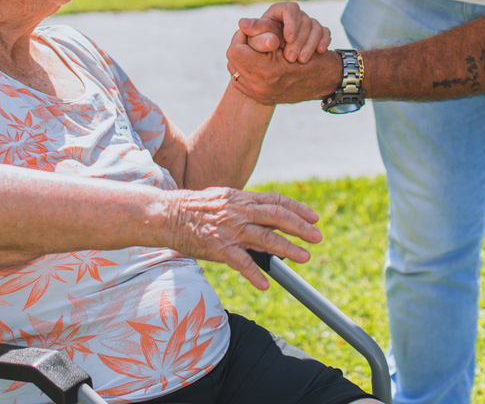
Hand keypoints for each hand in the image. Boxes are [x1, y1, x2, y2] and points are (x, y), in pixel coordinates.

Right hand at [165, 187, 321, 289]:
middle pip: (276, 217)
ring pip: (265, 238)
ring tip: (304, 257)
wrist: (166, 214)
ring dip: (287, 249)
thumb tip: (264, 218)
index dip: (297, 209)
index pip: (276, 201)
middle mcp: (238, 212)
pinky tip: (266, 284)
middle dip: (300, 227)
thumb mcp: (222, 199)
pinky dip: (254, 274)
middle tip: (318, 237)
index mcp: (241, 199)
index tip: (314, 217)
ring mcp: (229, 229)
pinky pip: (241, 262)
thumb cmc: (193, 209)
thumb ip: (243, 207)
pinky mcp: (218, 247)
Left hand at [227, 28, 341, 104]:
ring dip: (242, 59)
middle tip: (249, 40)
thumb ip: (264, 31)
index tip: (249, 31)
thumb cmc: (309, 56)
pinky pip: (240, 82)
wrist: (322, 81)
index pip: (235, 50)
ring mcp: (259, 94)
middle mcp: (260, 86)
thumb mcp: (288, 39)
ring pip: (235, 70)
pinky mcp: (260, 98)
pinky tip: (255, 63)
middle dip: (240, 47)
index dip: (241, 36)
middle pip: (233, 60)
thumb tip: (241, 23)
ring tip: (251, 51)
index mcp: (265, 70)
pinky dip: (246, 70)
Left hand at [237, 1, 330, 62]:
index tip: (287, 39)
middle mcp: (294, 14)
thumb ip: (253, 32)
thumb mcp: (255, 39)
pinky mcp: (316, 32)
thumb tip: (243, 24)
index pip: (290, 9)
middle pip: (303, 21)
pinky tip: (320, 51)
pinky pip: (325, 32)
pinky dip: (324, 41)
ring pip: (315, 27)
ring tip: (301, 61)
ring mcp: (306, 23)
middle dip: (298, 40)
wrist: (276, 58)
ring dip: (310, 44)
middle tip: (290, 58)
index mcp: (279, 11)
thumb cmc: (262, 45)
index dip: (290, 23)